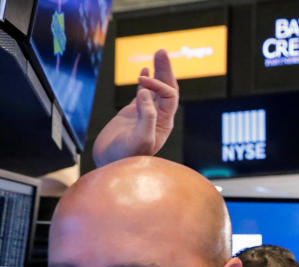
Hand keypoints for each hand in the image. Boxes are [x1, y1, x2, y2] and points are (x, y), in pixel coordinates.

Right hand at [92, 49, 178, 166]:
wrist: (111, 165)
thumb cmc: (127, 157)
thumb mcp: (141, 139)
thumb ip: (146, 117)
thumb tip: (146, 93)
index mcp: (164, 123)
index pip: (169, 96)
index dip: (158, 85)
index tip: (141, 82)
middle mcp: (159, 117)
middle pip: (168, 88)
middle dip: (165, 70)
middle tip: (161, 51)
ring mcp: (146, 114)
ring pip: (156, 89)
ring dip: (158, 72)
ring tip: (158, 54)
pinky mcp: (133, 114)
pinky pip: (143, 94)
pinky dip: (145, 81)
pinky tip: (145, 70)